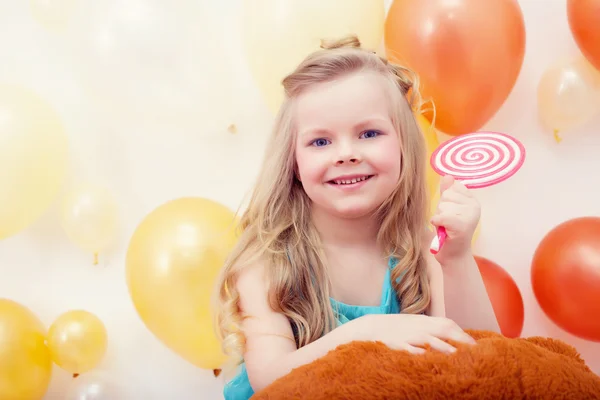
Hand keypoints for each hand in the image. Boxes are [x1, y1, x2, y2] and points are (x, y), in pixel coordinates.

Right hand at [354, 314, 475, 353]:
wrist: (366, 327)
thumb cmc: (393, 330)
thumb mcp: (412, 326)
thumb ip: (430, 330)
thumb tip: (451, 339)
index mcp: (422, 321)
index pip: (447, 324)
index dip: (463, 334)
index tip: (478, 347)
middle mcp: (417, 326)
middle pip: (442, 328)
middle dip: (459, 339)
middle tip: (475, 353)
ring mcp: (405, 334)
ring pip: (427, 338)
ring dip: (442, 346)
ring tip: (456, 356)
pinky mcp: (392, 343)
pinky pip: (406, 347)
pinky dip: (415, 352)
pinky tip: (424, 358)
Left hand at [430, 175, 479, 262]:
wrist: (453, 256)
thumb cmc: (449, 231)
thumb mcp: (447, 208)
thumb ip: (448, 191)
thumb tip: (447, 175)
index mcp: (472, 200)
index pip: (452, 187)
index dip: (446, 201)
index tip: (452, 213)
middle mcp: (474, 206)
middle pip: (446, 196)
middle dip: (442, 210)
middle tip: (448, 223)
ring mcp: (470, 215)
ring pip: (442, 206)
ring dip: (440, 218)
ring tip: (446, 228)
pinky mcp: (462, 226)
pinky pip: (442, 217)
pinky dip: (437, 222)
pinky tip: (441, 229)